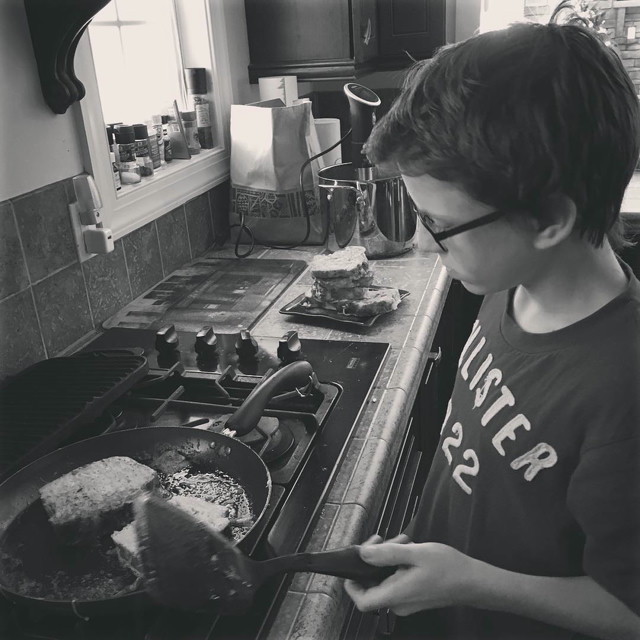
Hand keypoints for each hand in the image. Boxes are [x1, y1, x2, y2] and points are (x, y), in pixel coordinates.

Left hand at [344, 539, 473, 616]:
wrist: (473, 582)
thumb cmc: (448, 568)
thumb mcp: (416, 553)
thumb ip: (387, 553)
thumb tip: (363, 553)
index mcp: (397, 594)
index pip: (363, 601)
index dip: (352, 585)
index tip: (354, 564)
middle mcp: (399, 602)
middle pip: (372, 583)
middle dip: (375, 559)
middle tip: (386, 540)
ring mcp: (406, 600)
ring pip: (385, 578)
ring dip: (388, 557)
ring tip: (403, 542)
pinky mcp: (413, 595)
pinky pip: (396, 579)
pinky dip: (397, 563)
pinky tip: (409, 549)